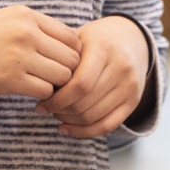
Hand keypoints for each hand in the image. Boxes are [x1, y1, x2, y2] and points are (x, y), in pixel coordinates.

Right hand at [0, 5, 80, 99]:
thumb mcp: (6, 20)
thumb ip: (34, 28)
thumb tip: (66, 46)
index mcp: (27, 15)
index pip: (72, 37)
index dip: (72, 54)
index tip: (60, 64)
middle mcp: (27, 32)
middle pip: (72, 58)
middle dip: (68, 72)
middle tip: (55, 81)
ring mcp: (20, 56)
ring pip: (63, 76)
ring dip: (56, 86)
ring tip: (43, 88)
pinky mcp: (11, 79)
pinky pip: (46, 91)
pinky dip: (43, 96)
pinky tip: (31, 95)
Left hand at [37, 15, 150, 137]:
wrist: (130, 40)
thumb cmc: (95, 40)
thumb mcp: (77, 38)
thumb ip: (59, 57)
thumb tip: (36, 84)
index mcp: (104, 48)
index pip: (79, 85)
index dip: (57, 99)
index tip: (40, 102)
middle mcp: (121, 67)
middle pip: (84, 103)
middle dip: (60, 110)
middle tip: (45, 108)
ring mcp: (130, 86)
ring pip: (93, 117)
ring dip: (69, 120)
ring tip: (55, 114)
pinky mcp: (133, 101)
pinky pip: (107, 126)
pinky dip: (84, 132)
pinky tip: (66, 128)